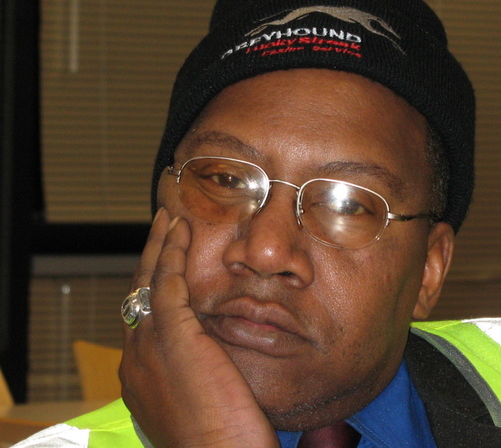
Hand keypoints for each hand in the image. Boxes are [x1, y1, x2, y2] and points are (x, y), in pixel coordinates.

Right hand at [119, 208, 278, 446]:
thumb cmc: (221, 443)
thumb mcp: (199, 405)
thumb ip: (196, 376)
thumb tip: (210, 361)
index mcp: (140, 377)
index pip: (143, 320)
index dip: (152, 289)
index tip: (164, 267)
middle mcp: (135, 358)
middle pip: (138, 294)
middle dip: (150, 258)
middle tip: (161, 228)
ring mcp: (148, 345)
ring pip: (148, 281)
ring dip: (160, 246)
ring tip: (169, 219)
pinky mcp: (170, 335)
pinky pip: (167, 281)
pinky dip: (172, 252)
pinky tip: (181, 230)